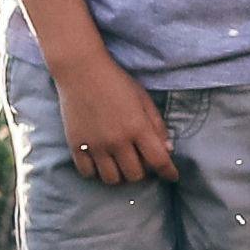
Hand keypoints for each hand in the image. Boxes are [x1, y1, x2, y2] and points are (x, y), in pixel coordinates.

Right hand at [55, 56, 172, 186]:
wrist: (80, 71)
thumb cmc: (116, 82)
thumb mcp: (143, 99)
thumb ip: (157, 125)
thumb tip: (168, 150)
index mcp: (137, 127)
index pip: (159, 160)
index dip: (169, 172)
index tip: (172, 176)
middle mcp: (117, 140)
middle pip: (135, 175)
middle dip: (143, 171)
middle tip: (141, 160)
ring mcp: (95, 145)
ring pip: (112, 179)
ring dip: (121, 175)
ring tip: (121, 163)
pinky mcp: (76, 145)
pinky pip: (88, 173)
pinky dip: (97, 172)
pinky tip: (102, 161)